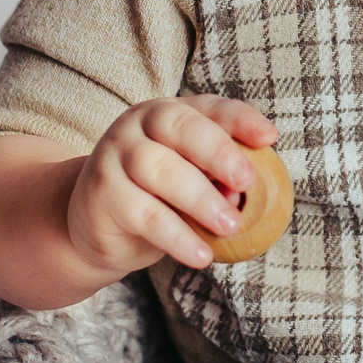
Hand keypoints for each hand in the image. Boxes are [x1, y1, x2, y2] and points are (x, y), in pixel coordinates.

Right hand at [64, 95, 276, 273]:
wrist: (93, 223)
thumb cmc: (155, 196)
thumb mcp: (190, 181)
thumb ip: (216, 179)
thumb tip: (242, 193)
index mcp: (167, 114)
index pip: (207, 107)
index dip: (239, 119)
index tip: (269, 138)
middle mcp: (137, 126)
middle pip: (178, 127)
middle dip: (218, 152)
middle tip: (247, 182)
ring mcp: (114, 156)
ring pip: (159, 169)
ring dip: (201, 199)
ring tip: (230, 225)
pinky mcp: (102, 194)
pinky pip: (144, 214)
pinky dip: (178, 236)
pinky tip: (201, 254)